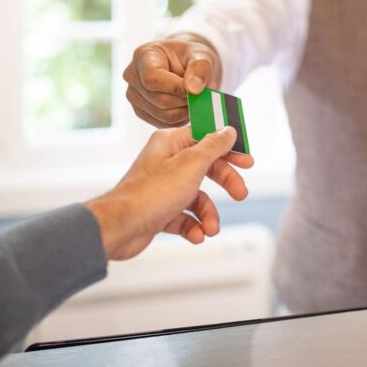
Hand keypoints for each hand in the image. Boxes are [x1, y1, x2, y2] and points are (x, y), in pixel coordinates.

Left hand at [84, 125, 253, 260]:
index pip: (206, 137)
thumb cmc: (152, 193)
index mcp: (171, 143)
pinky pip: (184, 216)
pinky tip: (197, 235)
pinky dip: (193, 226)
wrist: (119, 228)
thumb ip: (214, 146)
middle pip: (206, 167)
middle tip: (241, 194)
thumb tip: (228, 130)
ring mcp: (162, 187)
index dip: (228, 148)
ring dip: (208, 213)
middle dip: (225, 183)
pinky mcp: (159, 210)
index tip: (247, 160)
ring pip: (197, 196)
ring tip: (211, 228)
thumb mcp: (192, 164)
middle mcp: (166, 162)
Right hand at [123, 37, 221, 126]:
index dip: (175, 88)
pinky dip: (181, 119)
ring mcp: (134, 96)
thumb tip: (193, 89)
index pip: (151, 78)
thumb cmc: (193, 57)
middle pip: (158, 99)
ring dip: (185, 111)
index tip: (196, 89)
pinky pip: (164, 124)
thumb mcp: (202, 55)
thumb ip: (200, 68)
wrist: (188, 66)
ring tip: (196, 99)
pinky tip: (187, 106)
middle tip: (202, 94)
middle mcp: (132, 76)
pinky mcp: (141, 112)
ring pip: (162, 115)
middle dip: (185, 100)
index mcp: (143, 56)